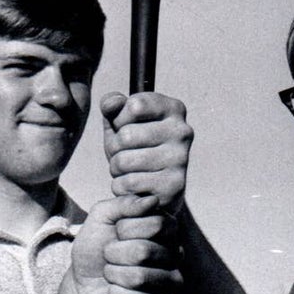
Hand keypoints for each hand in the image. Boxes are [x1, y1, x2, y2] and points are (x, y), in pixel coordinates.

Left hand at [70, 195, 180, 293]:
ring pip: (138, 277)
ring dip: (113, 274)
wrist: (83, 282)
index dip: (125, 229)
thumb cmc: (95, 247)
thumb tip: (152, 201)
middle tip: (110, 256)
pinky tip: (115, 293)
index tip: (116, 232)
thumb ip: (124, 203)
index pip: (156, 224)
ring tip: (112, 274)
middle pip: (144, 251)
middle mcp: (175, 253)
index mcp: (166, 229)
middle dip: (114, 254)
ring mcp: (172, 281)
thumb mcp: (102, 216)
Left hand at [101, 91, 191, 212]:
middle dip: (114, 148)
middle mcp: (182, 132)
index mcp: (173, 109)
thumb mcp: (121, 122)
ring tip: (127, 170)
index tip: (125, 128)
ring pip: (124, 161)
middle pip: (127, 135)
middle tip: (124, 154)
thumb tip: (110, 104)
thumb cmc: (135, 149)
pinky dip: (121, 186)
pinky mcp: (173, 187)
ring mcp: (180, 160)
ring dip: (116, 169)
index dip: (119, 120)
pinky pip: (129, 184)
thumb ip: (112, 106)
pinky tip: (133, 186)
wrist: (153, 189)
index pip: (135, 106)